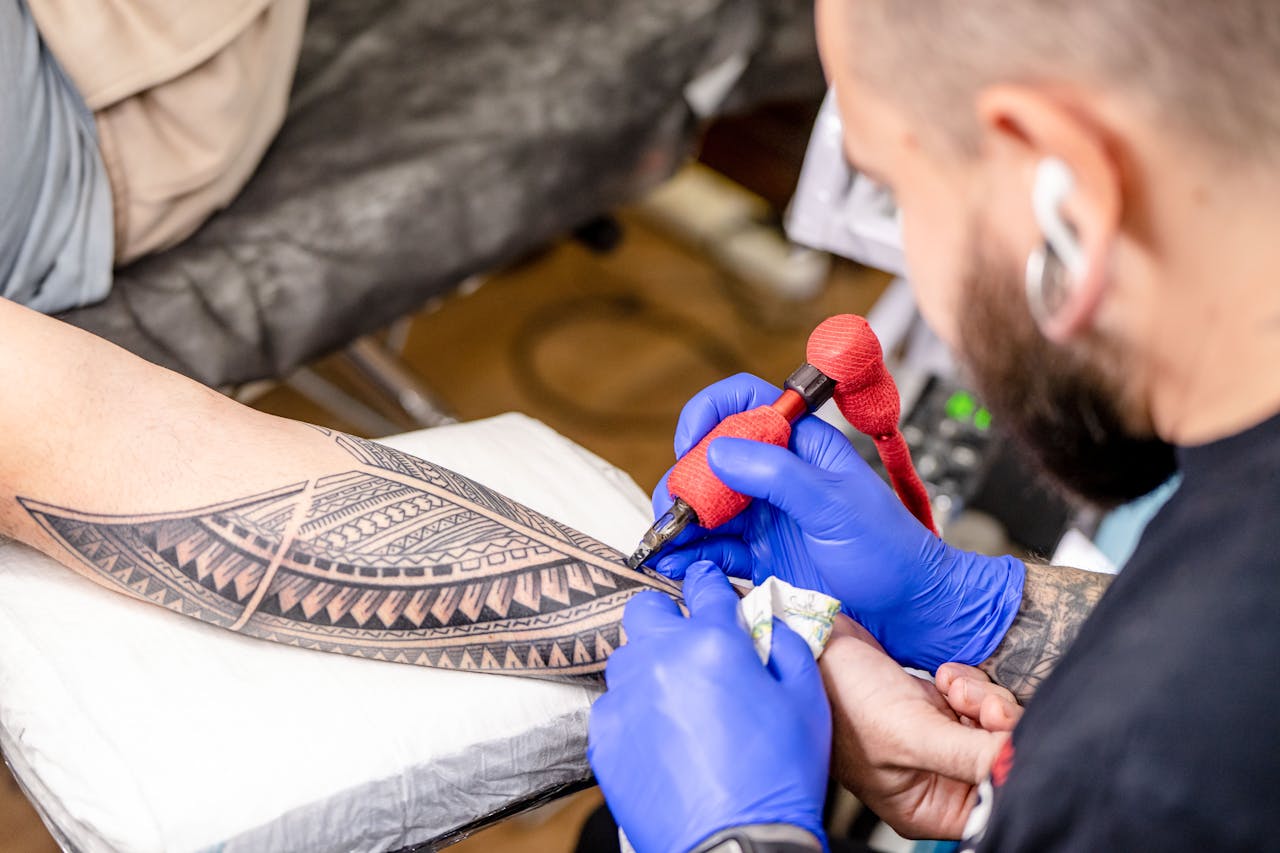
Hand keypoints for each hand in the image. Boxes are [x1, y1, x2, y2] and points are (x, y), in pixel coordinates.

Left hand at [588, 561, 829, 852]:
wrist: (734, 847)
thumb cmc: (778, 779)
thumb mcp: (806, 702)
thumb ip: (785, 647)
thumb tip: (767, 626)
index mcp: (713, 643)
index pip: (703, 586)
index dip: (709, 584)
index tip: (709, 589)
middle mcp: (659, 659)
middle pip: (645, 609)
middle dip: (667, 618)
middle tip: (690, 647)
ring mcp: (625, 698)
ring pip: (627, 659)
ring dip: (650, 667)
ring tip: (680, 703)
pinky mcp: (604, 736)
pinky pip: (614, 707)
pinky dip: (634, 713)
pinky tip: (663, 739)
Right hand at [653, 373, 1024, 670]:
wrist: (909, 611)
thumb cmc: (890, 551)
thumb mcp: (834, 505)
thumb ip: (777, 474)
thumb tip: (718, 451)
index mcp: (800, 445)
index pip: (745, 403)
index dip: (710, 413)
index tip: (691, 443)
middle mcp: (776, 475)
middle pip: (712, 457)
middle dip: (686, 478)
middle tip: (676, 507)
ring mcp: (765, 515)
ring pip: (706, 505)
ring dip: (681, 520)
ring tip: (666, 540)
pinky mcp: (758, 555)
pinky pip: (714, 547)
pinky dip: (691, 553)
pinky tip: (676, 562)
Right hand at [819, 615, 1009, 839]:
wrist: (817, 643)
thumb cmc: (841, 697)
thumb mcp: (910, 733)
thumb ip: (970, 755)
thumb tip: (1021, 764)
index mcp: (926, 805)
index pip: (992, 802)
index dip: (1006, 769)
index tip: (1003, 737)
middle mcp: (936, 778)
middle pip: (1000, 759)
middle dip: (995, 724)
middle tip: (974, 705)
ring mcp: (939, 740)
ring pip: (994, 725)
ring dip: (980, 698)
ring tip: (948, 687)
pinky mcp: (939, 708)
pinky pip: (979, 700)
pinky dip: (968, 685)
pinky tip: (942, 679)